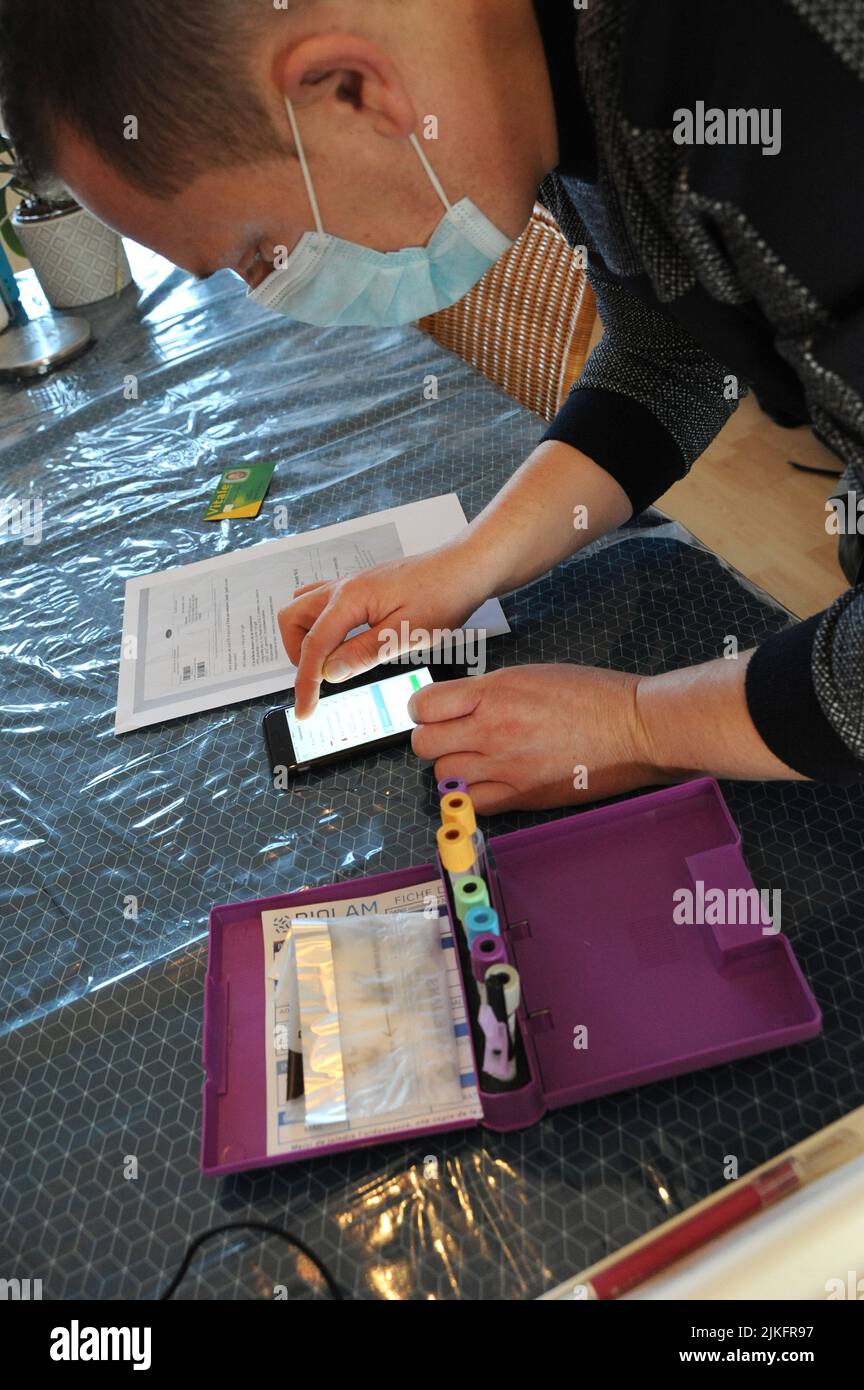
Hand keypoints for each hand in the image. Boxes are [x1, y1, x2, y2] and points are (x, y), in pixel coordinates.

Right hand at [277, 542, 490, 717]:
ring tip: (330, 662)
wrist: (463, 568)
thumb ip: (364, 652)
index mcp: (350, 598)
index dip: (305, 682)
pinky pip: (322, 602)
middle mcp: (342, 587)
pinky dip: (320, 624)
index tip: (304, 712)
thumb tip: (328, 672)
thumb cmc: (442, 597)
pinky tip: (342, 641)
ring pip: (303, 608)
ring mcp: (349, 584)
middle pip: (292, 618)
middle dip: (297, 654)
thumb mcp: (406, 634)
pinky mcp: (359, 588)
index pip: (313, 645)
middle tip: (320, 680)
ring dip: (305, 636)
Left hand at [408, 664, 653, 812]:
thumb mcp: (529, 675)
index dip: (423, 709)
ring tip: (476, 758)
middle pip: (424, 744)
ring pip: (443, 776)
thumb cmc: (590, 695)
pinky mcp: (523, 796)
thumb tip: (455, 708)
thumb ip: (486, 692)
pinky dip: (473, 794)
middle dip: (432, 739)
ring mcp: (506, 767)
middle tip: (452, 737)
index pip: (422, 706)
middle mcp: (492, 730)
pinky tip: (491, 780)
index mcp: (493, 692)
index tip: (434, 712)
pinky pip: (473, 802)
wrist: (634, 728)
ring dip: (452, 768)